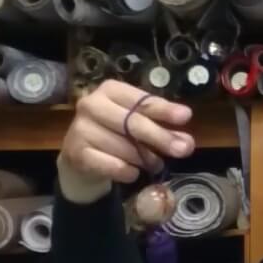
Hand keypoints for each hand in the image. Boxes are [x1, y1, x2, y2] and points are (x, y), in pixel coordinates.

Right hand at [60, 80, 195, 185]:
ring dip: (145, 159)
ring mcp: (81, 128)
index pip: (142, 100)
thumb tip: (185, 141)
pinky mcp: (76, 153)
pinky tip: (133, 172)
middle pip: (133, 123)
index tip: (186, 117)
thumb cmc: (114, 133)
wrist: (81, 157)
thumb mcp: (137, 124)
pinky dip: (128, 171)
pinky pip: (113, 165)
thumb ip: (161, 128)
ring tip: (154, 163)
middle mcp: (91, 104)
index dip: (164, 110)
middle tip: (183, 149)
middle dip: (160, 137)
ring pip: (124, 147)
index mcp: (110, 90)